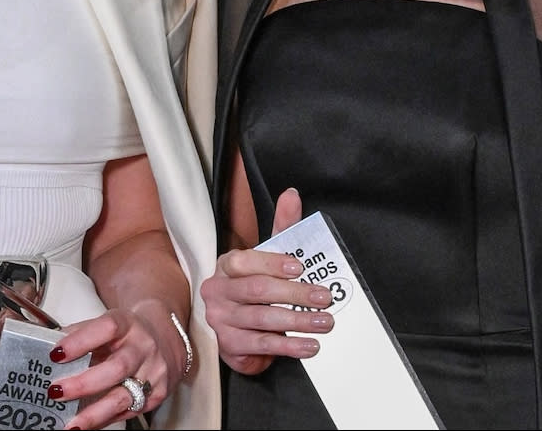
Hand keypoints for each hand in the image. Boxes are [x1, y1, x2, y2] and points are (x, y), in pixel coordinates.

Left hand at [43, 299, 185, 429]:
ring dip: (95, 413)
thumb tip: (49, 345)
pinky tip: (89, 424)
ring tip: (72, 425)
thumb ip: (81, 333)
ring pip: (124, 396)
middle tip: (57, 392)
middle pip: (117, 367)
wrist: (165, 336)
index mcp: (128, 323)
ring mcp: (153, 372)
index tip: (55, 354)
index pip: (106, 328)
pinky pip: (130, 411)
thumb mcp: (107, 323)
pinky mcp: (158, 394)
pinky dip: (106, 419)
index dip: (80, 341)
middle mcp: (143, 347)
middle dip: (84, 383)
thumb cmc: (127, 332)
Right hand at [200, 188, 334, 375]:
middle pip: (257, 290)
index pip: (245, 261)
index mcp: (226, 265)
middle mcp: (217, 290)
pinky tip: (310, 345)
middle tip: (324, 298)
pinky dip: (288, 346)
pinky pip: (261, 344)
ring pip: (262, 319)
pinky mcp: (229, 345)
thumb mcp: (268, 257)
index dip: (272, 263)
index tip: (300, 268)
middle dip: (294, 294)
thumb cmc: (256, 288)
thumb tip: (292, 194)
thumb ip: (282, 227)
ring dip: (297, 321)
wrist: (238, 332)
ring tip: (324, 322)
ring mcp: (220, 319)